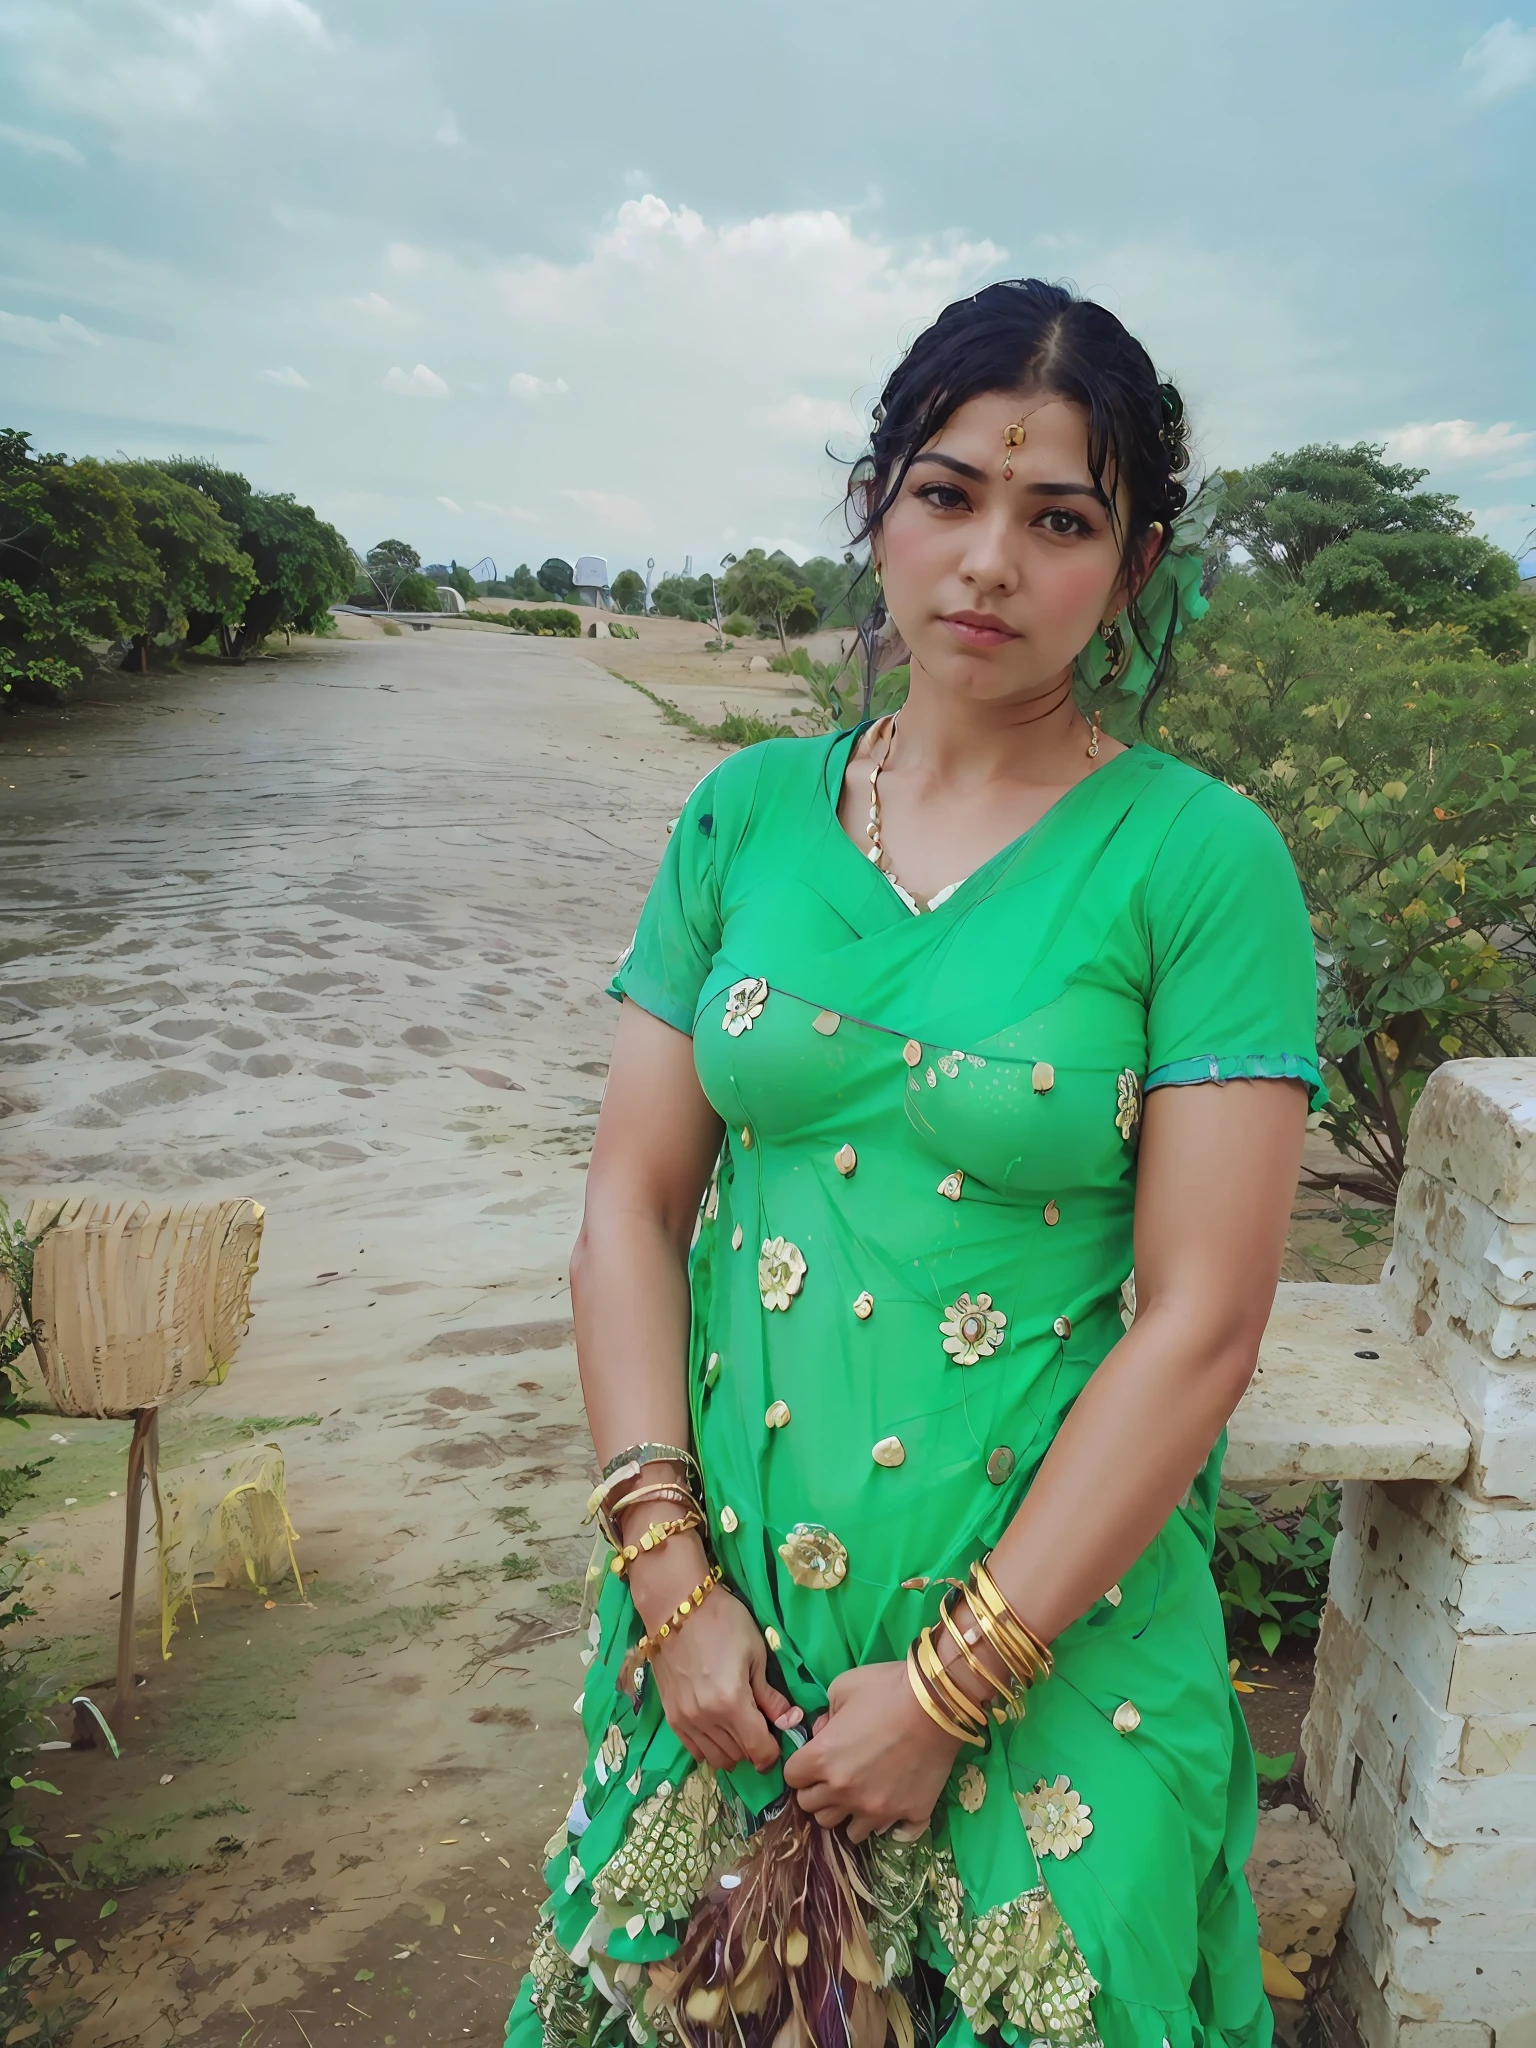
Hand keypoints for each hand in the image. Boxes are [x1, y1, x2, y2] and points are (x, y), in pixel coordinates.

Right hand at [630, 1540, 801, 1772]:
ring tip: (740, 1727)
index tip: (778, 1738)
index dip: (773, 1752)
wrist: (675, 1606)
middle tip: (761, 1728)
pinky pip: (695, 1750)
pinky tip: (719, 1728)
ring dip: (734, 1750)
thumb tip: (789, 1721)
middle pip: (739, 1757)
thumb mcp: (755, 1653)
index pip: (759, 1750)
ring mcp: (685, 1721)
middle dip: (755, 1748)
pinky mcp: (671, 1717)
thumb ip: (770, 1694)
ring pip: (717, 1758)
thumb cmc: (723, 1622)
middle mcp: (707, 1719)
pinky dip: (711, 1747)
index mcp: (732, 1703)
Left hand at [782, 1661, 960, 1841]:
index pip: (792, 1779)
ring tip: (864, 1793)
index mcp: (823, 1759)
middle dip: (820, 1794)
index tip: (814, 1760)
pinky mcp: (909, 1815)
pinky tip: (894, 1805)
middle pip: (814, 1811)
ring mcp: (877, 1809)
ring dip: (851, 1814)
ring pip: (849, 1832)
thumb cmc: (886, 1689)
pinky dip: (890, 1824)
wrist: (938, 1703)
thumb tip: (824, 1732)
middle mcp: (845, 1792)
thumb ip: (825, 1714)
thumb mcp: (842, 1687)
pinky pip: (892, 1836)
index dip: (801, 1768)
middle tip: (836, 1777)